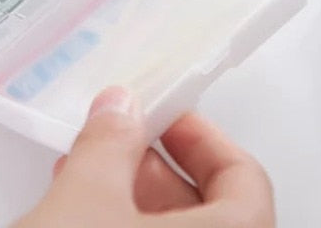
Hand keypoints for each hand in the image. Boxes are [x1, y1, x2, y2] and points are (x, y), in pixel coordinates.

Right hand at [14, 87, 274, 227]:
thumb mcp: (85, 199)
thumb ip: (107, 143)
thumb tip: (119, 104)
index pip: (246, 180)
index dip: (204, 137)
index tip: (164, 115)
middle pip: (211, 208)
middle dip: (156, 163)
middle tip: (120, 135)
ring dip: (131, 194)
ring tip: (86, 164)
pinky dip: (118, 222)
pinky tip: (74, 206)